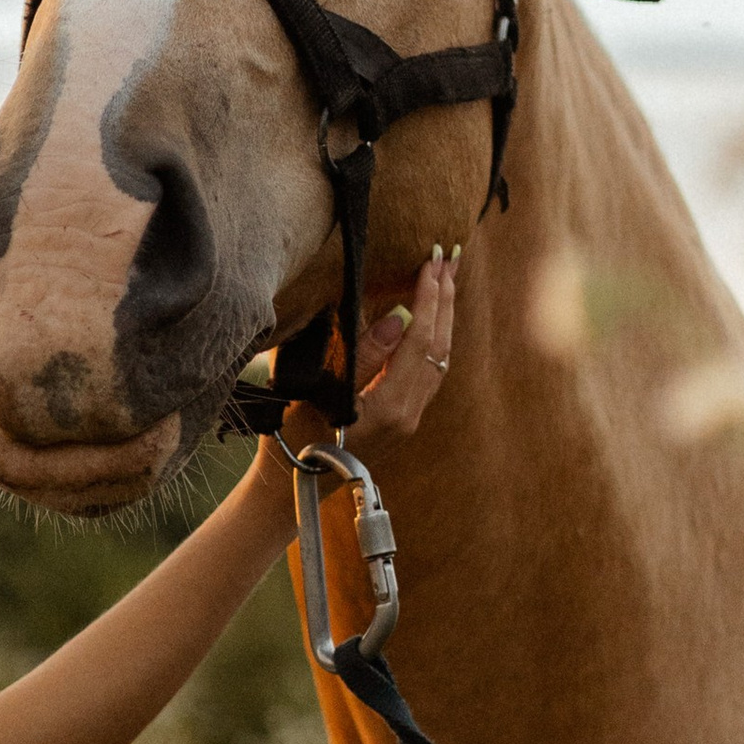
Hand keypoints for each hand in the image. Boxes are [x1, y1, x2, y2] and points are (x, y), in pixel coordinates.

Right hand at [277, 248, 459, 459]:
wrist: (294, 486)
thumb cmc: (295, 437)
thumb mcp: (321, 391)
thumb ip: (361, 356)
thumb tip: (396, 319)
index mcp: (390, 407)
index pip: (420, 340)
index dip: (428, 297)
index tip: (432, 261)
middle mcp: (409, 414)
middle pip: (439, 347)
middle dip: (444, 299)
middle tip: (448, 257)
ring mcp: (409, 419)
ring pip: (439, 359)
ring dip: (443, 316)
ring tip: (445, 280)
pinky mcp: (403, 420)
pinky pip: (429, 370)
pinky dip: (434, 337)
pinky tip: (431, 319)